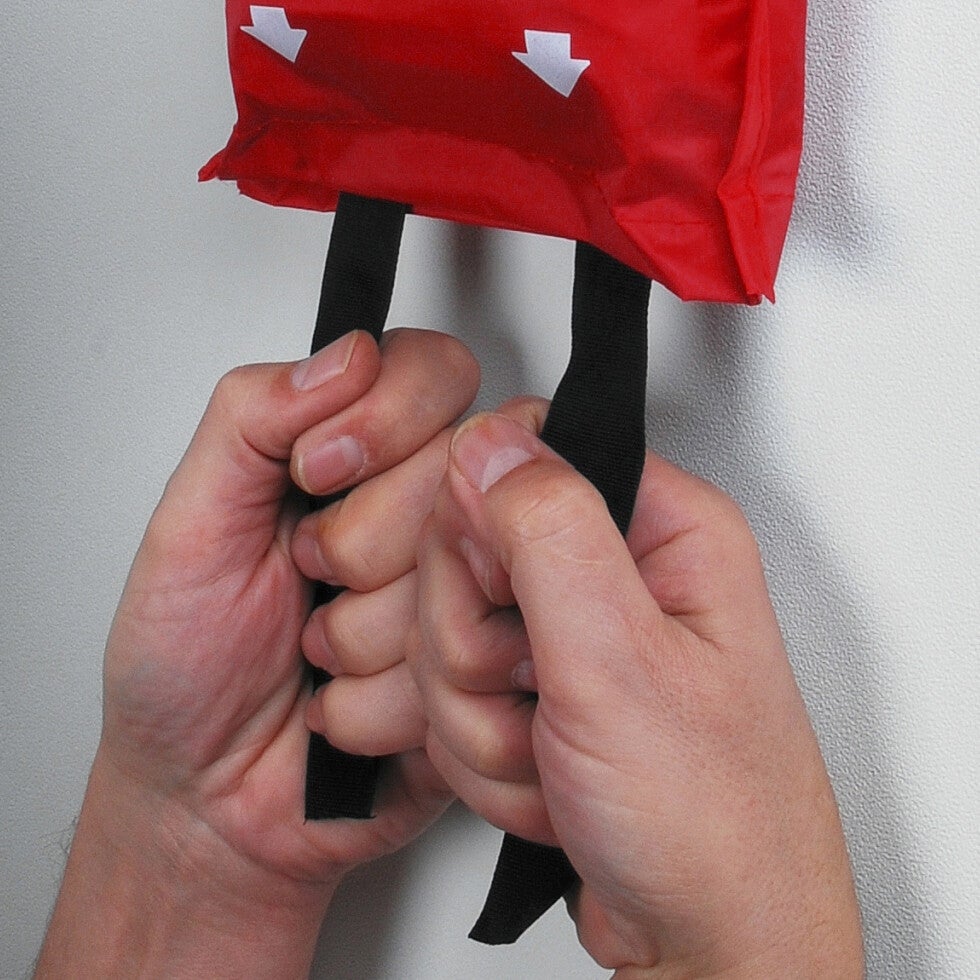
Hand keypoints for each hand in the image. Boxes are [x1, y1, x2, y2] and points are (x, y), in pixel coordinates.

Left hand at [36, 328, 476, 977]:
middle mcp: (424, 516)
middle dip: (359, 543)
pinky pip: (463, 665)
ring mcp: (461, 596)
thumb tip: (348, 355)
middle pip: (461, 471)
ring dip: (363, 635)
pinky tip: (348, 709)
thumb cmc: (187, 664)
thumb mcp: (189, 525)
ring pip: (463, 574)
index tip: (317, 471)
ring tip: (320, 652)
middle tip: (306, 577)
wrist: (207, 802)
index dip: (389, 418)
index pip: (436, 373)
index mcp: (359, 457)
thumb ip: (251, 418)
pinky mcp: (480, 675)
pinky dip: (382, 702)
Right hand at [410, 412, 863, 977]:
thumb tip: (489, 444)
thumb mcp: (622, 662)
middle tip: (537, 692)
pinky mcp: (540, 691)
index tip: (506, 596)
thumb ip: (548, 534)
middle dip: (476, 650)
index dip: (482, 531)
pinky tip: (543, 775)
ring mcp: (573, 638)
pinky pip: (454, 693)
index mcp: (662, 530)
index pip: (519, 458)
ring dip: (480, 715)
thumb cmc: (710, 820)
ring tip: (551, 750)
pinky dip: (480, 751)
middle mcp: (616, 574)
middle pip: (466, 552)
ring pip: (447, 633)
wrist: (707, 940)